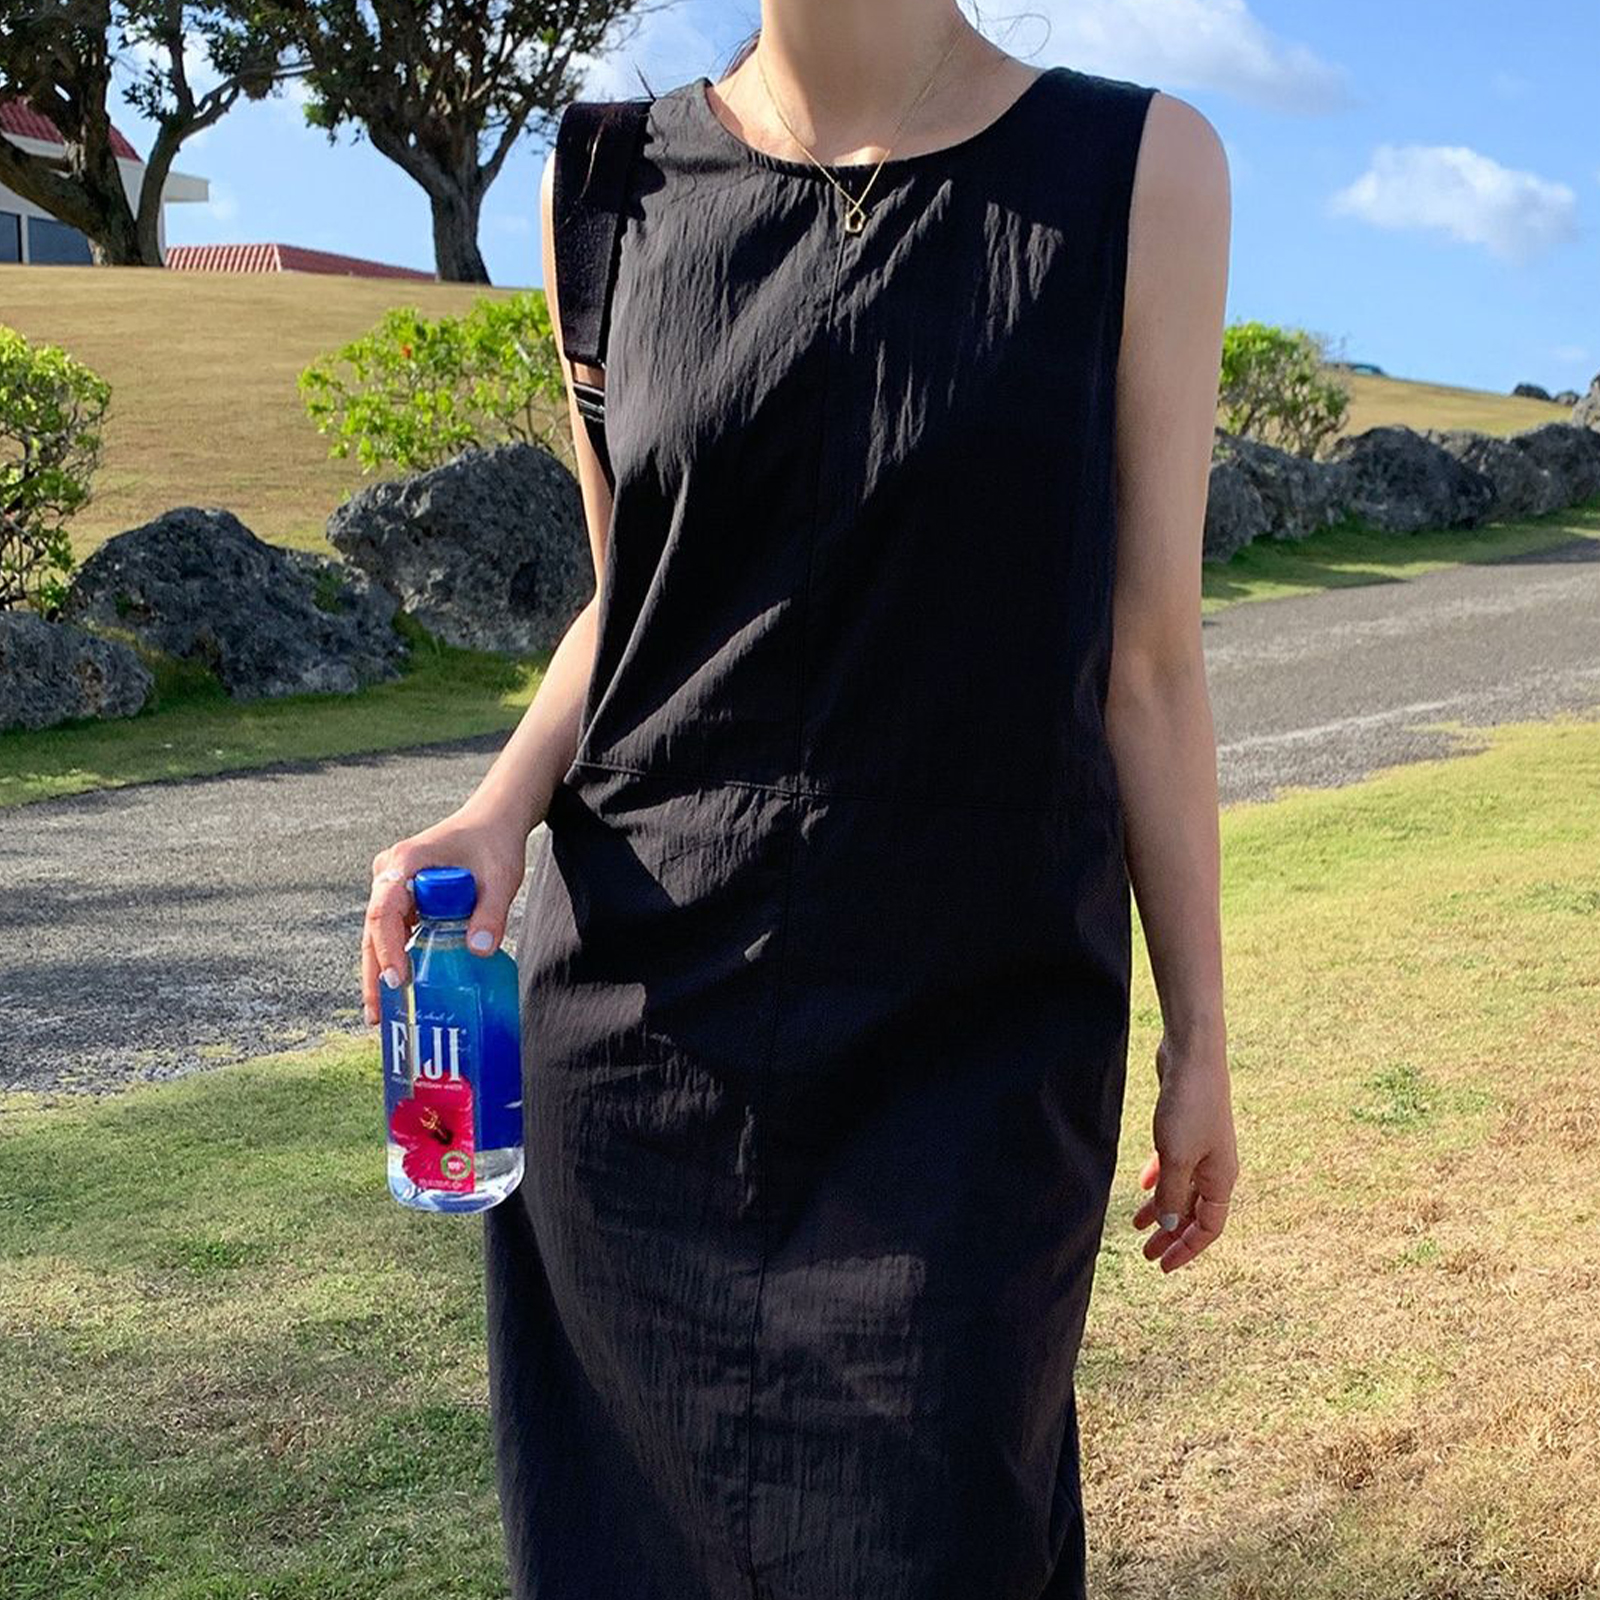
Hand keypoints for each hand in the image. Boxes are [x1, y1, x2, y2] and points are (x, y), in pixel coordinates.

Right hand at [362, 803, 529, 1025]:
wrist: (493, 820)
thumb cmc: (494, 842)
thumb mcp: (501, 878)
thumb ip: (491, 914)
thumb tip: (478, 952)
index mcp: (405, 862)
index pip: (384, 911)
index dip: (387, 948)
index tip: (397, 980)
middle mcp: (390, 873)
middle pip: (374, 929)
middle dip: (375, 972)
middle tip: (377, 1015)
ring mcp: (393, 885)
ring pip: (379, 934)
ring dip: (380, 970)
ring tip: (381, 1015)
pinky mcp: (403, 896)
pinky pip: (394, 931)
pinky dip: (395, 957)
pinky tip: (399, 990)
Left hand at [1132, 1033, 1237, 1270]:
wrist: (1191, 1056)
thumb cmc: (1189, 1107)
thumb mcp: (1177, 1158)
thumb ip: (1173, 1196)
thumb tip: (1170, 1228)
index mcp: (1222, 1179)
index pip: (1209, 1228)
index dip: (1186, 1249)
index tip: (1161, 1266)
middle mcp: (1216, 1167)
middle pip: (1194, 1213)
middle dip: (1172, 1235)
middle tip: (1146, 1255)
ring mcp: (1202, 1148)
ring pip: (1181, 1190)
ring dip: (1162, 1210)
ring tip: (1137, 1226)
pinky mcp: (1185, 1130)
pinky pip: (1174, 1166)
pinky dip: (1160, 1179)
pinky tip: (1143, 1186)